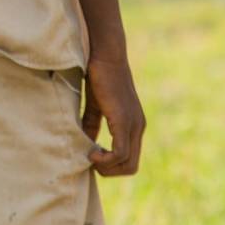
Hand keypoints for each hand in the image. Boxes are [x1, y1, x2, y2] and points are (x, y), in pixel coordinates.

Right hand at [81, 47, 145, 176]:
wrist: (105, 54)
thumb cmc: (99, 76)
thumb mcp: (96, 106)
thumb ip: (92, 126)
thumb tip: (86, 146)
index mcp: (134, 124)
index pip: (130, 160)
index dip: (111, 166)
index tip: (92, 157)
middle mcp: (139, 127)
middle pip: (131, 167)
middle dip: (109, 171)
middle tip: (90, 160)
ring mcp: (134, 124)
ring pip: (127, 164)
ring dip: (106, 167)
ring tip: (89, 156)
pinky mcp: (124, 121)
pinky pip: (120, 153)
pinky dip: (104, 159)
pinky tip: (91, 151)